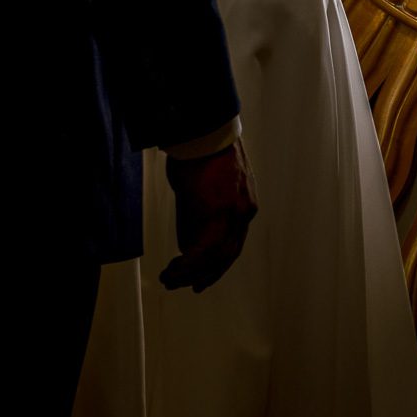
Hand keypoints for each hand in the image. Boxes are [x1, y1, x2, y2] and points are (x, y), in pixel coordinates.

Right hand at [159, 140, 257, 292]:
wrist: (204, 130)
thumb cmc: (201, 148)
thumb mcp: (209, 182)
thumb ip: (204, 209)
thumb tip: (189, 236)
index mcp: (246, 203)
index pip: (235, 242)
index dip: (219, 263)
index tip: (203, 276)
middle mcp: (245, 212)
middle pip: (227, 254)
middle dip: (206, 274)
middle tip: (186, 286)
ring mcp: (233, 214)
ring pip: (214, 257)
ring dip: (190, 272)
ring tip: (170, 279)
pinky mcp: (217, 214)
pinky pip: (201, 250)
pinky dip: (186, 265)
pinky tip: (172, 270)